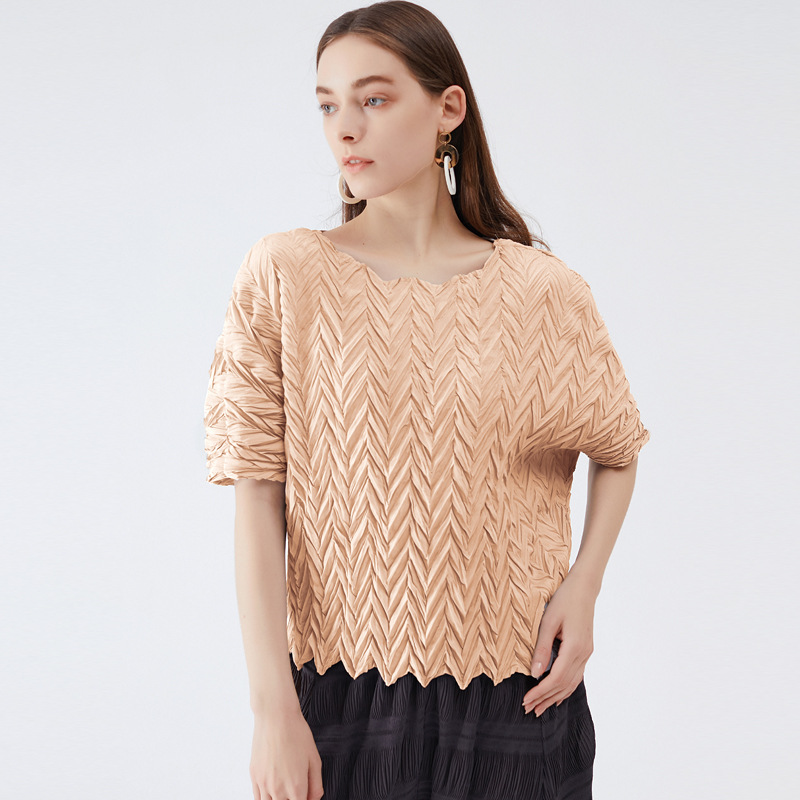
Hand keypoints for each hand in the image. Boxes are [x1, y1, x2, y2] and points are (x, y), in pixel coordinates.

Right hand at [250, 705, 323, 799]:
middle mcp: (278, 789)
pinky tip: (272, 790)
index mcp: (296, 787)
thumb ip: (316, 784)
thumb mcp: (315, 758)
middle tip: (297, 789)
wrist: (275, 716)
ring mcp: (264, 784)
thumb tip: (314, 798)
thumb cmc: (296, 733)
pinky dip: (266, 798)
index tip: (306, 795)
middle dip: (293, 799)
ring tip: (285, 788)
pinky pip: (258, 798)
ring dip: (279, 799)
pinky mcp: (254, 777)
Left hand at [521, 570, 597, 716]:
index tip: (526, 700)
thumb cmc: (564, 600)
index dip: (541, 692)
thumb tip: (535, 673)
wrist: (584, 588)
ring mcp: (587, 653)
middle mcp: (584, 654)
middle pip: (565, 685)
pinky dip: (566, 687)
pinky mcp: (586, 650)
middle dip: (546, 699)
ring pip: (572, 683)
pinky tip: (558, 695)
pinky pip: (576, 675)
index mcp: (574, 647)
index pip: (556, 679)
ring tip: (541, 708)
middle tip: (529, 710)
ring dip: (556, 697)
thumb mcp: (548, 621)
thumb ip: (542, 647)